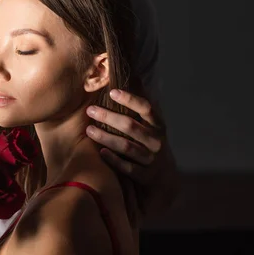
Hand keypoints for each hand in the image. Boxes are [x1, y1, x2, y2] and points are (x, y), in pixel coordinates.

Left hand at [85, 89, 179, 218]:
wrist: (164, 177)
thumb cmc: (151, 144)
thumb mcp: (152, 126)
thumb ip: (141, 107)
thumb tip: (134, 76)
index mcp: (158, 126)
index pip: (146, 108)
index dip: (130, 99)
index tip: (112, 91)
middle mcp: (156, 141)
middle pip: (131, 126)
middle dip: (109, 117)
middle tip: (90, 110)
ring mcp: (151, 159)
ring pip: (127, 147)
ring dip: (106, 137)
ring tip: (89, 130)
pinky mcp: (144, 176)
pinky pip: (127, 167)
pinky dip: (114, 160)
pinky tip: (100, 152)